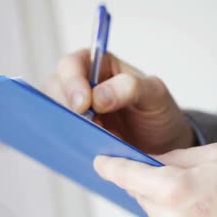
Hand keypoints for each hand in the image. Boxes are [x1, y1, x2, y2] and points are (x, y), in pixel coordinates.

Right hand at [43, 49, 194, 153]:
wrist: (164, 147)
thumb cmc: (158, 114)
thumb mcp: (155, 95)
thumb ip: (131, 88)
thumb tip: (97, 97)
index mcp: (98, 66)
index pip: (72, 65)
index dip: (72, 82)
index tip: (83, 105)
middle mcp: (81, 86)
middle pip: (55, 89)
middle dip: (66, 108)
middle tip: (86, 126)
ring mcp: (75, 112)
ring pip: (53, 115)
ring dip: (65, 127)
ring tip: (89, 141)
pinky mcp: (74, 135)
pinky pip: (60, 137)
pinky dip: (66, 143)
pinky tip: (81, 152)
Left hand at [93, 143, 216, 216]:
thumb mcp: (216, 155)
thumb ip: (175, 158)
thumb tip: (152, 163)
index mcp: (174, 189)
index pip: (126, 176)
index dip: (111, 167)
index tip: (101, 162)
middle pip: (144, 197)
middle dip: (155, 186)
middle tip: (184, 179)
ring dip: (173, 208)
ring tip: (207, 202)